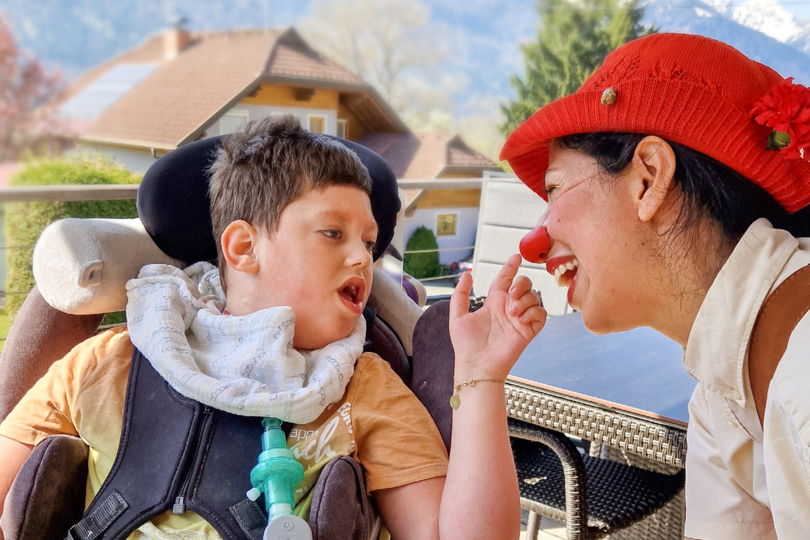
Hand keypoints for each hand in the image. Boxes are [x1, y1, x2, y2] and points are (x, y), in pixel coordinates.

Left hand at [449, 254, 545, 379]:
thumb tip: (467, 275)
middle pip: (524, 285)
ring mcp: (519, 319)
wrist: (476, 366)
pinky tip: (520, 319)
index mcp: (493, 302)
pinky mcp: (528, 332)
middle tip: (511, 294)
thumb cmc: (465, 345)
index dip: (511, 267)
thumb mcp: (457, 316)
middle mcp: (508, 308)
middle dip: (521, 284)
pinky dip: (534, 312)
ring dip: (525, 299)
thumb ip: (460, 294)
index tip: (516, 257)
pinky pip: (540, 314)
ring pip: (534, 297)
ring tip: (512, 312)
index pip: (505, 279)